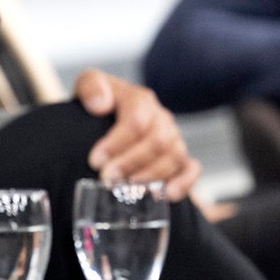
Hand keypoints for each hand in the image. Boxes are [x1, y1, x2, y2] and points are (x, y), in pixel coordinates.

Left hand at [76, 69, 201, 199]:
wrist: (105, 118)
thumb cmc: (97, 103)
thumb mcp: (87, 85)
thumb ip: (90, 87)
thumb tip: (100, 104)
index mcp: (139, 99)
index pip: (137, 120)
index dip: (116, 143)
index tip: (96, 161)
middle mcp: (160, 117)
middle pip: (158, 140)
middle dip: (131, 162)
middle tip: (108, 179)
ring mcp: (173, 138)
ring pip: (175, 156)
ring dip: (152, 176)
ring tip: (129, 190)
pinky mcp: (179, 158)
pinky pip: (192, 169)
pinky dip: (184, 182)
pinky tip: (168, 194)